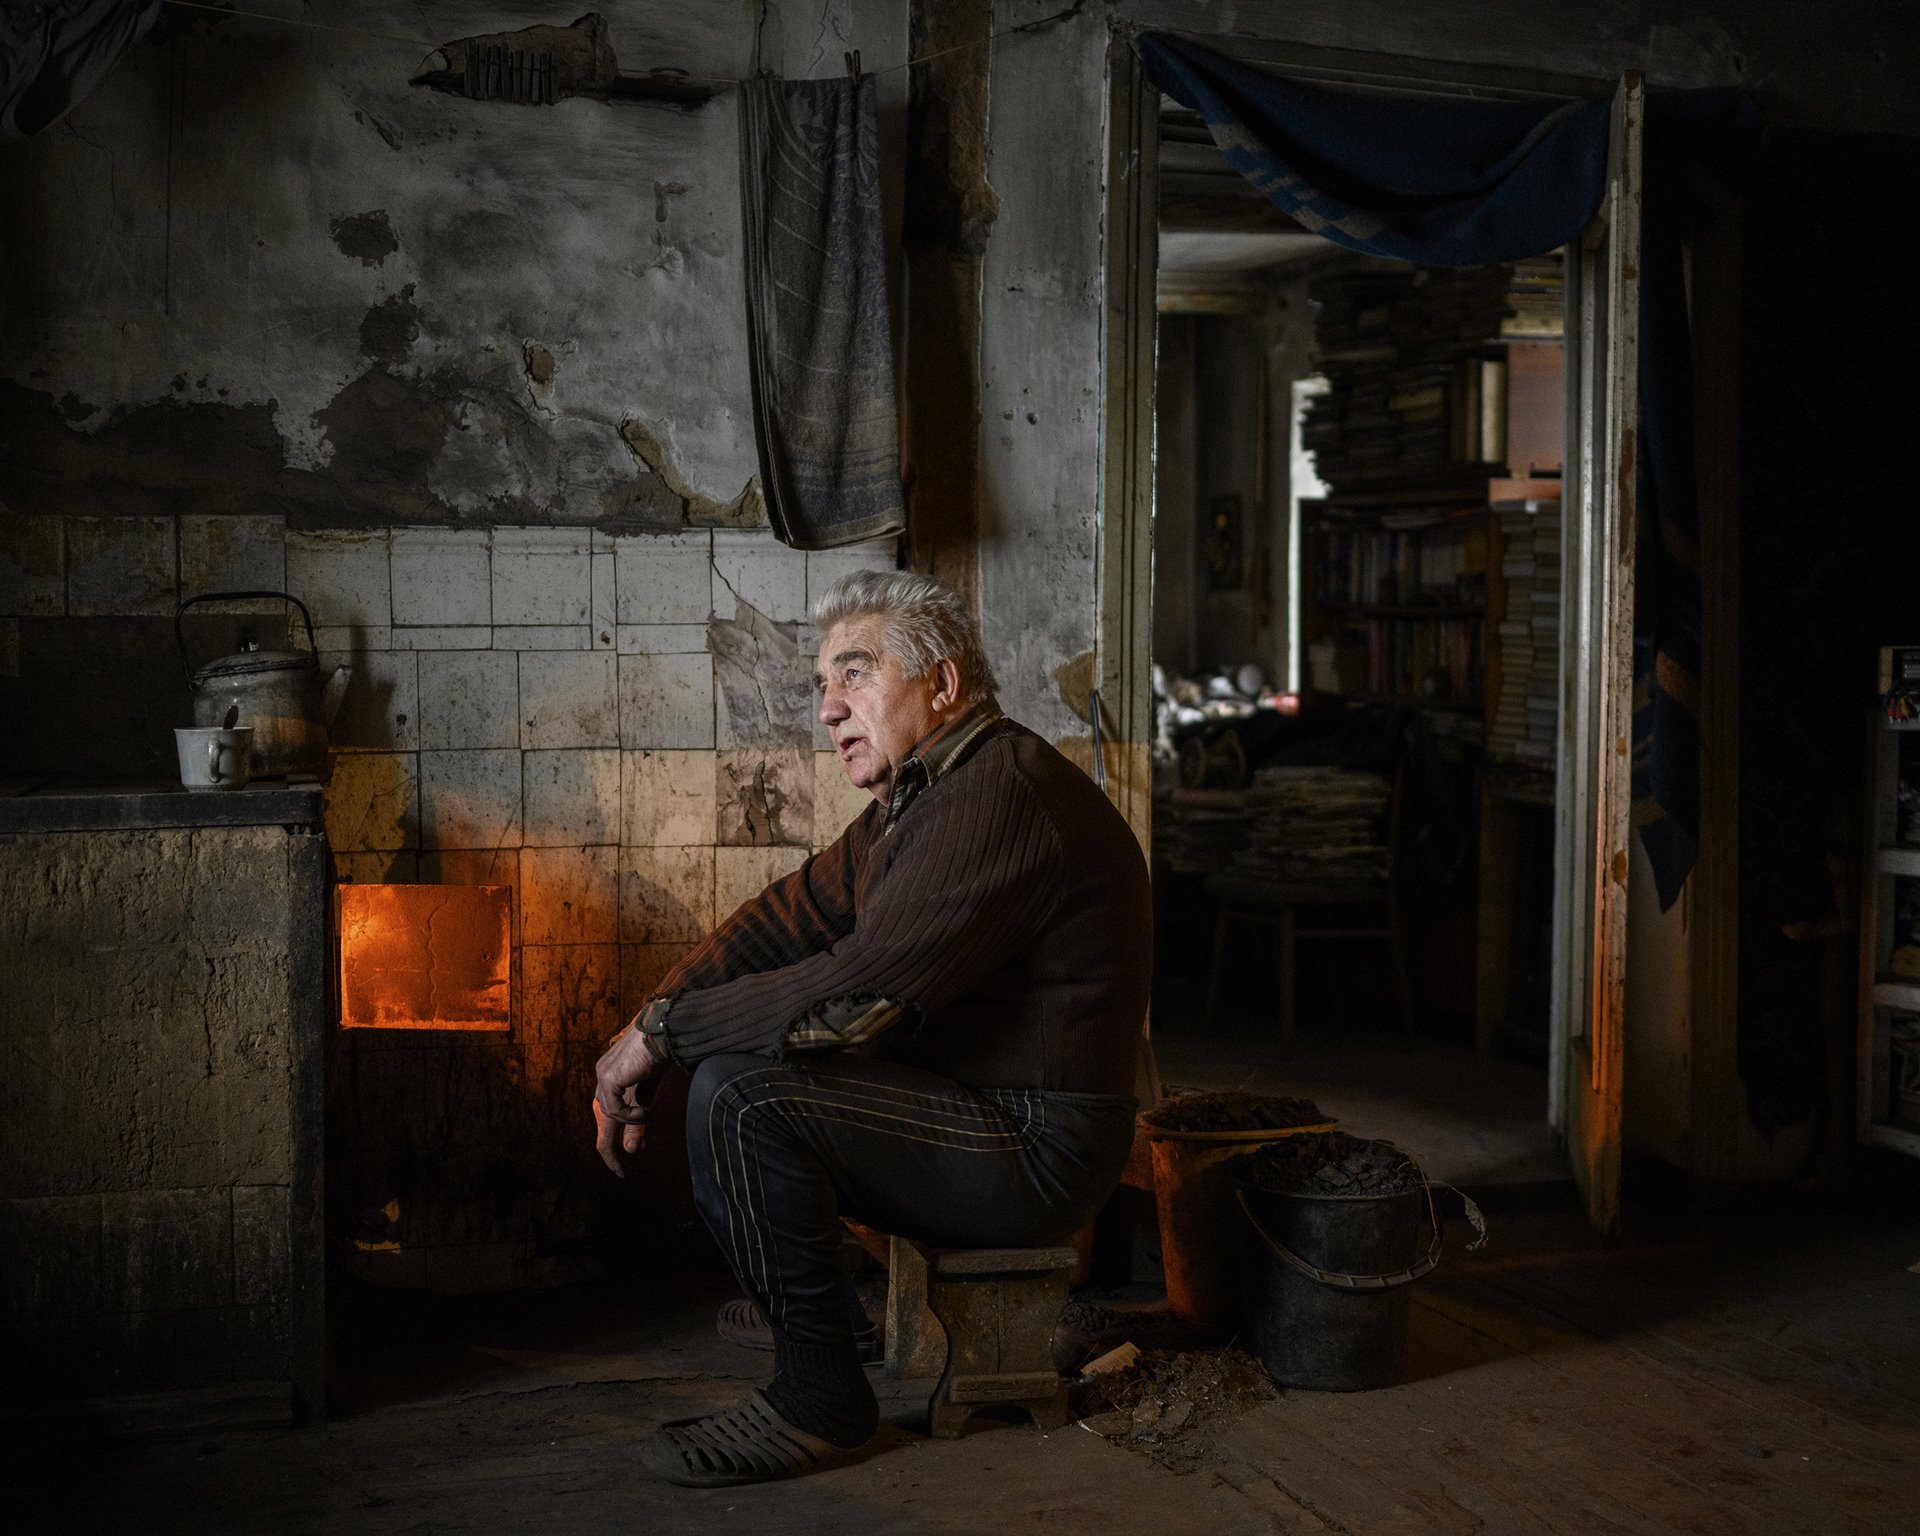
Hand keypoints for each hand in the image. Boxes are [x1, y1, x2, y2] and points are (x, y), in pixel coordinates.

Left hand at [593, 1025, 666, 1176]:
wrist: (663, 1032)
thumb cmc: (659, 1055)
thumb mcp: (648, 1094)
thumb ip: (639, 1118)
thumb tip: (632, 1150)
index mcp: (611, 1077)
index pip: (607, 1112)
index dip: (613, 1137)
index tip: (623, 1159)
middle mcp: (603, 1077)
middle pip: (602, 1119)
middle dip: (609, 1148)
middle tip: (620, 1172)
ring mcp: (603, 1077)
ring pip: (611, 1117)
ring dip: (632, 1124)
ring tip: (649, 1116)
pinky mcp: (608, 1079)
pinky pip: (616, 1111)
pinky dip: (632, 1116)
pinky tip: (647, 1110)